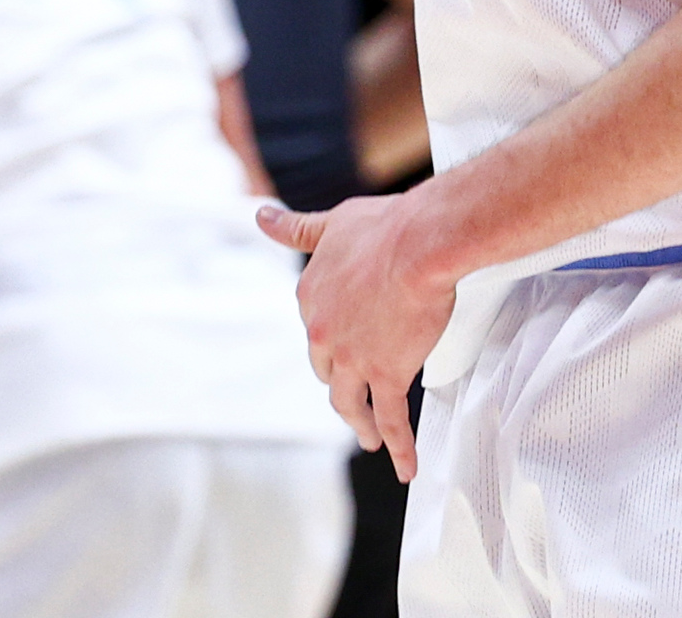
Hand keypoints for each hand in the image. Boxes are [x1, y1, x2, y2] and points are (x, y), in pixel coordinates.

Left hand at [258, 191, 455, 480]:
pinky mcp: (387, 374)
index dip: (332, 335)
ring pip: (349, 402)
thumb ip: (297, 228)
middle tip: (354, 394)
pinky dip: (399, 447)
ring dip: (359, 423)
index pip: (316, 326)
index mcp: (311, 296)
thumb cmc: (385, 226)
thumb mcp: (333, 222)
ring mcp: (353, 359)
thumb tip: (260, 215)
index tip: (345, 340)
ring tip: (369, 437)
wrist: (421, 242)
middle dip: (340, 381)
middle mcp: (323, 333)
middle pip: (327, 369)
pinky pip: (392, 419)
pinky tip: (403, 467)